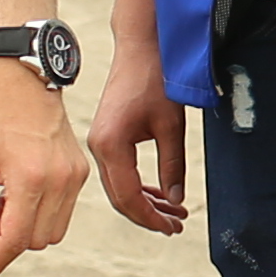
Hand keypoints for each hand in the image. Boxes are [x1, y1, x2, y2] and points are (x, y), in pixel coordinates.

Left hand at [0, 62, 90, 274]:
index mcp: (30, 178)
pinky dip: (42, 214)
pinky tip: (24, 191)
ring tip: (7, 200)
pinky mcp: (81, 173)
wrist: (25, 80)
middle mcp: (59, 181)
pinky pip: (63, 213)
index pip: (16, 239)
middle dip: (10, 240)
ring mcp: (75, 178)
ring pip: (53, 233)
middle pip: (36, 241)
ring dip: (28, 229)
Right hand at [88, 40, 190, 230]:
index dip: (150, 217)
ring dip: (146, 202)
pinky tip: (159, 194)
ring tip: (174, 213)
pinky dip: (138, 186)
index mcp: (111, 146)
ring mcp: (99, 143)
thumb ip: (173, 165)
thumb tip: (176, 199)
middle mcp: (98, 147)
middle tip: (176, 226)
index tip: (172, 228)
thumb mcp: (171, 126)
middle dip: (148, 215)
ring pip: (120, 186)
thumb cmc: (156, 80)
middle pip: (120, 197)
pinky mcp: (106, 137)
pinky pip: (120, 172)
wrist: (140, 48)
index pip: (128, 196)